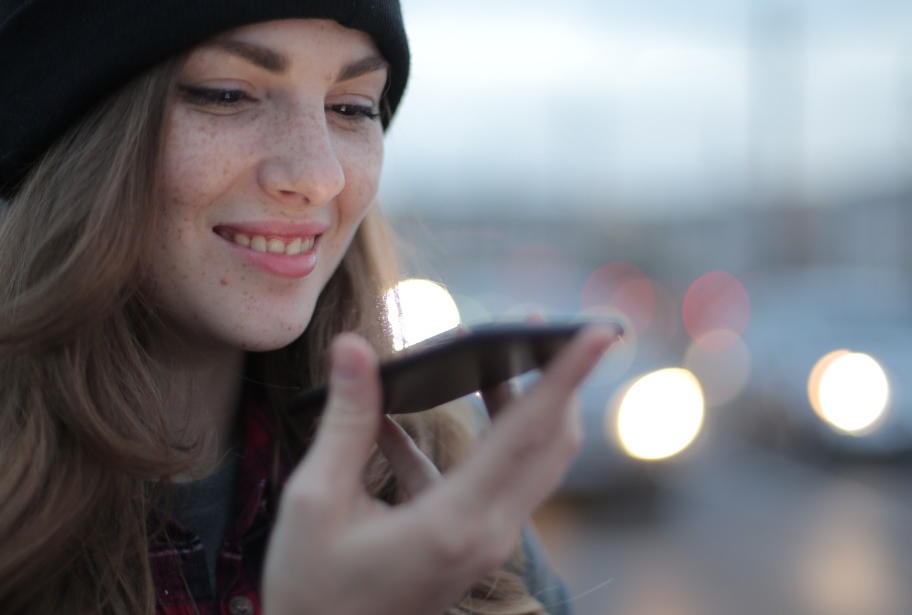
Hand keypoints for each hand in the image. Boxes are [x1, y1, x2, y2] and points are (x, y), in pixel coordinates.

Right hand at [262, 326, 616, 614]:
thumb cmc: (311, 589)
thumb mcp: (315, 501)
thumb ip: (345, 420)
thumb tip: (354, 347)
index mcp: (455, 523)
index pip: (528, 432)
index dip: (565, 375)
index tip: (599, 331)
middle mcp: (487, 534)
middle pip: (549, 442)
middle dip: (555, 378)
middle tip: (539, 323)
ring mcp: (485, 544)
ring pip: (529, 460)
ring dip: (519, 405)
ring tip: (493, 353)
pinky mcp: (470, 546)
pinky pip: (487, 480)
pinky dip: (463, 444)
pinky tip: (398, 420)